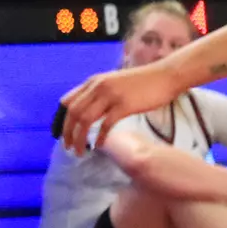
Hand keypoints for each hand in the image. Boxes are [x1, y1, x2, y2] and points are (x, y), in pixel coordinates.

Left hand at [58, 63, 181, 152]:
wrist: (164, 76)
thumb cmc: (141, 82)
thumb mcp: (113, 82)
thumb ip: (99, 92)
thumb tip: (86, 108)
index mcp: (93, 81)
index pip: (68, 102)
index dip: (62, 120)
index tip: (62, 134)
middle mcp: (98, 87)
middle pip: (73, 112)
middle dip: (67, 132)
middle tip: (68, 147)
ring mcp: (111, 95)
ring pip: (86, 119)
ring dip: (79, 138)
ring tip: (80, 151)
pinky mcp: (124, 105)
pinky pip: (106, 124)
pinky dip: (99, 137)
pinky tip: (98, 145)